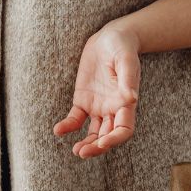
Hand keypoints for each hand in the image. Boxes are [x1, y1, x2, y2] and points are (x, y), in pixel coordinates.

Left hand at [54, 25, 139, 157]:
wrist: (110, 38)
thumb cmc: (122, 48)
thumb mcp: (126, 61)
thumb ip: (128, 80)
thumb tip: (130, 99)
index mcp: (126, 103)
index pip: (124, 129)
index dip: (115, 139)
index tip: (102, 143)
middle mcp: (113, 108)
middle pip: (107, 135)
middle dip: (97, 147)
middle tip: (82, 152)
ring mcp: (98, 106)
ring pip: (93, 132)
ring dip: (86, 143)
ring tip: (76, 151)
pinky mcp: (83, 99)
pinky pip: (76, 118)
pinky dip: (68, 126)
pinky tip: (59, 131)